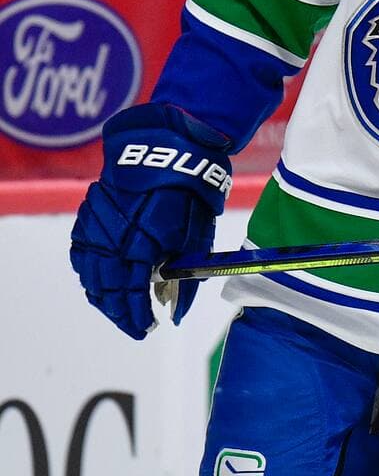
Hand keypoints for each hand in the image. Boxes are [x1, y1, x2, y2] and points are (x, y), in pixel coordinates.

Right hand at [70, 103, 231, 338]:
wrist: (170, 147)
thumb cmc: (191, 191)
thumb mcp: (197, 237)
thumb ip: (185, 277)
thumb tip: (177, 311)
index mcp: (139, 249)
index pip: (131, 297)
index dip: (137, 317)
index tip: (147, 328)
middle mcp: (111, 242)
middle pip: (105, 291)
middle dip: (119, 311)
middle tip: (135, 322)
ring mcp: (96, 228)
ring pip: (89, 274)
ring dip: (103, 294)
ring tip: (120, 305)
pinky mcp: (89, 214)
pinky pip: (83, 252)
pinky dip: (91, 270)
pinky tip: (103, 277)